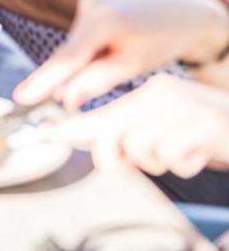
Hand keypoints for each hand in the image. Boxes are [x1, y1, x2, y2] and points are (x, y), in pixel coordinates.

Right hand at [14, 0, 228, 108]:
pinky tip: (108, 56)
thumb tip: (66, 99)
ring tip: (107, 72)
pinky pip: (81, 36)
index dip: (43, 80)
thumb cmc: (163, 40)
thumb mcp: (133, 65)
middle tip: (25, 96)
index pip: (68, 58)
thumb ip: (96, 80)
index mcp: (103, 21)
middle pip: (68, 51)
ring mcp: (89, 0)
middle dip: (54, 76)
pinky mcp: (92, 2)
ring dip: (79, 64)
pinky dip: (87, 52)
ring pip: (75, 45)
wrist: (183, 11)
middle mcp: (90, 4)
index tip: (21, 97)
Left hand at [48, 74, 228, 177]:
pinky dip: (184, 165)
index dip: (74, 128)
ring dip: (158, 162)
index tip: (46, 135)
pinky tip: (198, 154)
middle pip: (114, 132)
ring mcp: (185, 107)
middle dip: (115, 157)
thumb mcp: (169, 129)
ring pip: (140, 147)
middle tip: (131, 163)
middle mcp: (165, 93)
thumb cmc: (209, 134)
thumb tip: (96, 148)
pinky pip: (172, 158)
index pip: (106, 112)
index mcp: (153, 91)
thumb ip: (133, 136)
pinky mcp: (204, 126)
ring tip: (180, 152)